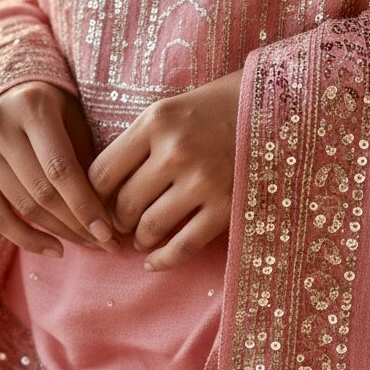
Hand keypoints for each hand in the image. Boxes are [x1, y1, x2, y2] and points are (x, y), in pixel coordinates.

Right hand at [0, 81, 116, 257]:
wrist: (11, 92)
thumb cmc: (57, 109)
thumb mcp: (78, 120)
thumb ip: (88, 160)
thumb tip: (111, 214)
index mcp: (32, 106)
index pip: (60, 168)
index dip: (85, 205)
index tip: (109, 233)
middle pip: (41, 191)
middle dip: (78, 224)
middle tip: (107, 244)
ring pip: (22, 206)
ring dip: (60, 232)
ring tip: (89, 244)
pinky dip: (27, 238)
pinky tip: (55, 249)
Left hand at [88, 69, 242, 270]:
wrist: (277, 107)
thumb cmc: (217, 107)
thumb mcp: (171, 110)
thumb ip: (139, 143)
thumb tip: (102, 190)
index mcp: (156, 122)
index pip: (102, 172)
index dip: (93, 196)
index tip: (97, 204)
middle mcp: (176, 151)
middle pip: (123, 203)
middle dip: (116, 221)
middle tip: (119, 225)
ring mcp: (203, 181)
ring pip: (150, 227)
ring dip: (139, 239)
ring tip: (140, 238)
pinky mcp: (228, 206)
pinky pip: (184, 246)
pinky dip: (163, 260)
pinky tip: (153, 261)